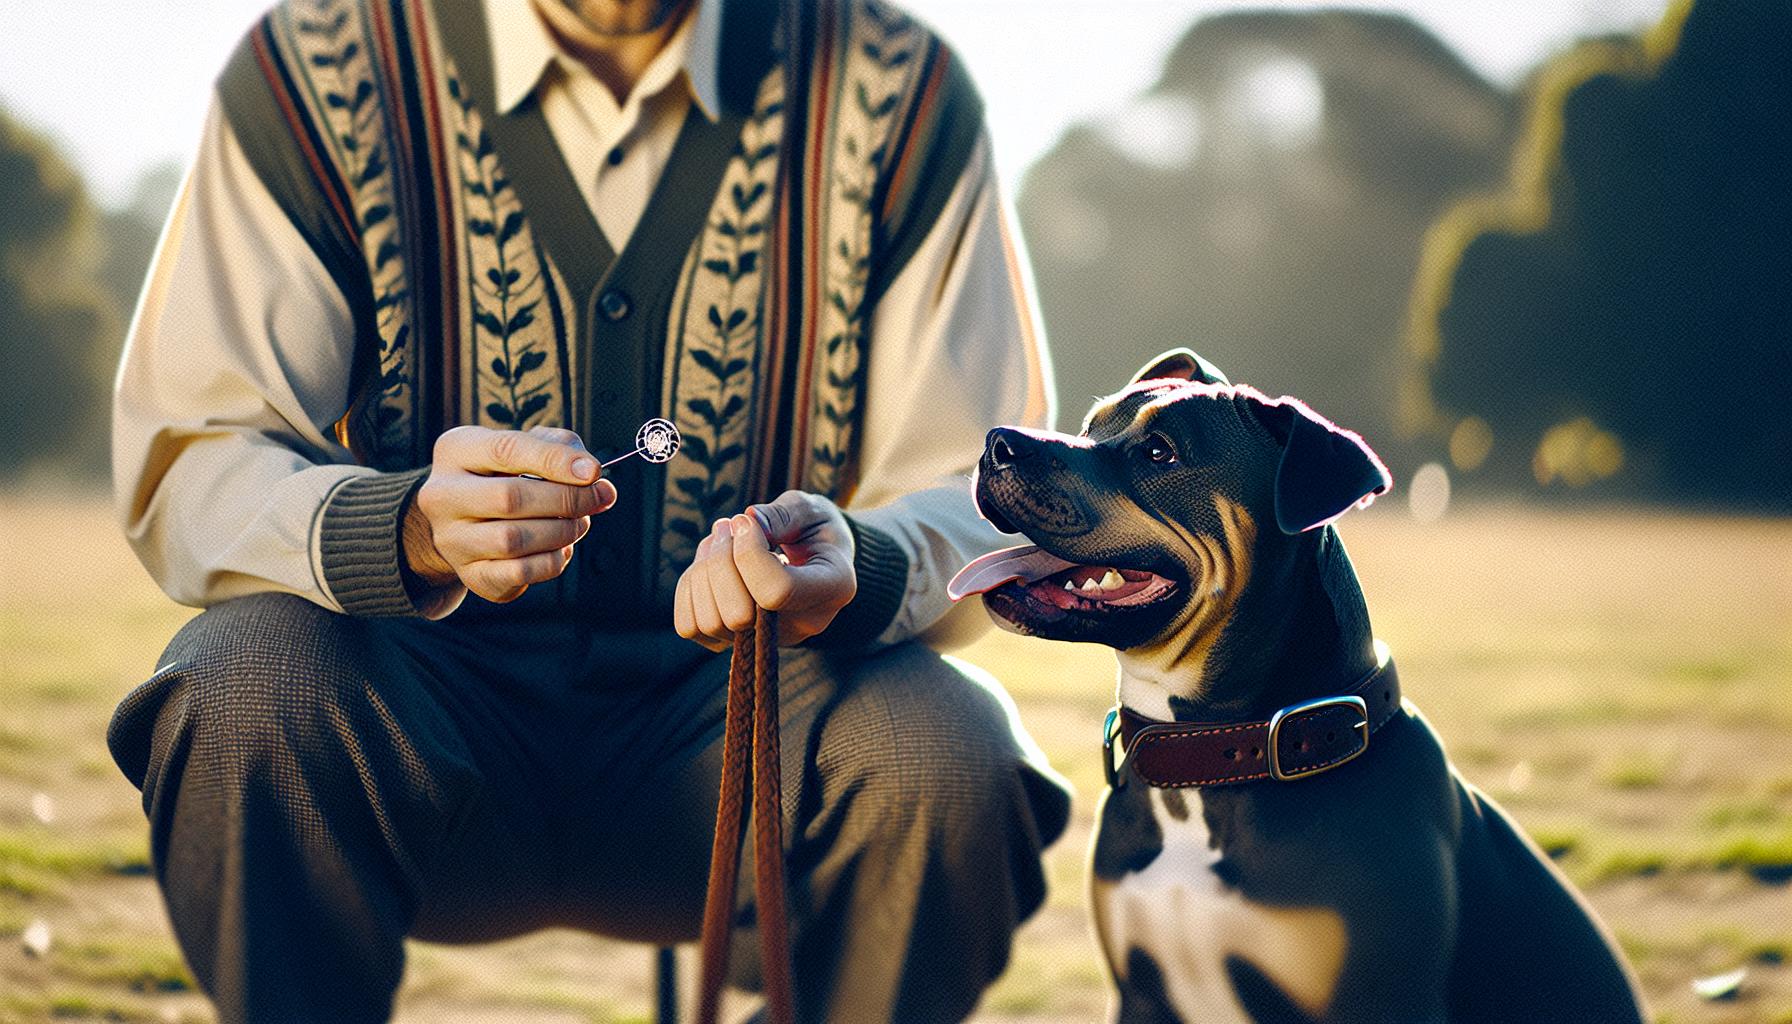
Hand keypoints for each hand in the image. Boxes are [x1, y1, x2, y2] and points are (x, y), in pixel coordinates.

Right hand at [405, 425, 617, 603]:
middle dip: (567, 499)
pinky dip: (552, 561)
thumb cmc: (507, 475)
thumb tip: (592, 475)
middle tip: (600, 497)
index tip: (594, 472)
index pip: (507, 450)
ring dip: (562, 531)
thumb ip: (560, 449)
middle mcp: (442, 495)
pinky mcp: (471, 575)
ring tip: (580, 522)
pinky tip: (561, 548)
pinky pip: (519, 573)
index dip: (555, 461)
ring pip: (514, 540)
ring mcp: (452, 539)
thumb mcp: (528, 447)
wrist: (469, 522)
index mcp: (457, 450)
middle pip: (510, 498)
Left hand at [673, 490, 857, 650]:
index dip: (748, 552)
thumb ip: (783, 514)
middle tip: (729, 526)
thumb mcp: (811, 510)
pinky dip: (689, 590)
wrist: (817, 556)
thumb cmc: (815, 528)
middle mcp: (802, 625)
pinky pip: (691, 627)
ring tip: (718, 540)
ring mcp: (768, 639)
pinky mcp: (735, 640)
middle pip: (738, 615)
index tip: (745, 521)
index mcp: (833, 588)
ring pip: (710, 623)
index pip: (777, 591)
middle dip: (720, 562)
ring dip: (702, 571)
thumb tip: (745, 521)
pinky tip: (707, 564)